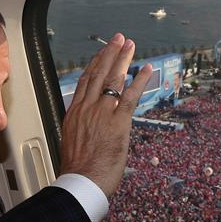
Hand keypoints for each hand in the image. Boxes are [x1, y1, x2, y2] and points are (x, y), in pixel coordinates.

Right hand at [59, 33, 152, 197]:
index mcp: (74, 114)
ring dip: (123, 59)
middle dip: (109, 54)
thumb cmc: (78, 170)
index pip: (84, 82)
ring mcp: (102, 113)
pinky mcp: (118, 122)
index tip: (101, 54)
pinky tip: (146, 68)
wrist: (80, 182)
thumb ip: (83, 131)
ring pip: (113, 79)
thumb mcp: (74, 144)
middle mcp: (87, 109)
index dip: (94, 64)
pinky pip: (131, 96)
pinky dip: (140, 80)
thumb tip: (90, 132)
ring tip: (130, 45)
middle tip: (117, 39)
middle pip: (98, 74)